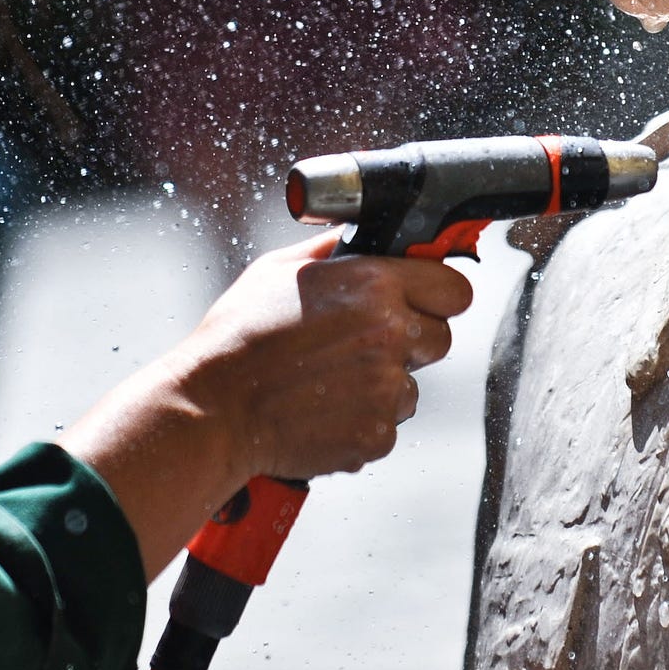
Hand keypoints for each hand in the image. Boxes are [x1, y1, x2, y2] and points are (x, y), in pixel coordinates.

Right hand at [172, 235, 472, 479]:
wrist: (213, 409)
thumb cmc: (237, 337)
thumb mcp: (277, 270)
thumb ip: (330, 249)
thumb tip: (357, 235)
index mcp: (375, 285)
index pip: (455, 289)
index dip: (438, 295)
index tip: (423, 302)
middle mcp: (390, 334)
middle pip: (441, 338)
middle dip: (412, 342)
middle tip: (364, 346)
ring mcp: (386, 388)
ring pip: (412, 387)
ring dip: (383, 386)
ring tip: (329, 382)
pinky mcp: (376, 434)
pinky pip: (387, 425)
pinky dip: (362, 422)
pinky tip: (322, 410)